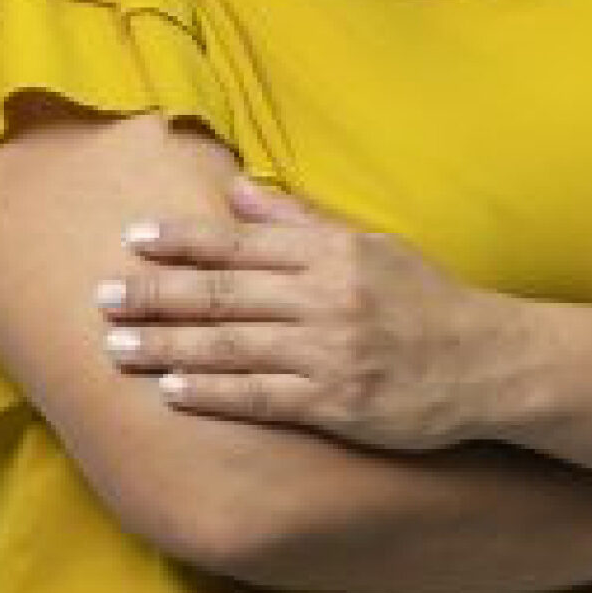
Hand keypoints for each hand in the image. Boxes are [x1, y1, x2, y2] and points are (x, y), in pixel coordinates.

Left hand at [95, 174, 495, 453]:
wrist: (489, 363)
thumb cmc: (426, 299)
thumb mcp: (371, 245)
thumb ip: (300, 221)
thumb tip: (237, 187)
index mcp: (333, 253)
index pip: (243, 242)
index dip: (184, 241)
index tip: (134, 239)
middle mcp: (326, 299)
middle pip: (226, 293)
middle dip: (158, 295)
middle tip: (102, 296)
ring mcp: (330, 354)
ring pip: (232, 347)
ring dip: (168, 347)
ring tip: (117, 346)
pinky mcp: (337, 405)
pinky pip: (261, 398)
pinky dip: (213, 394)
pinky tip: (171, 392)